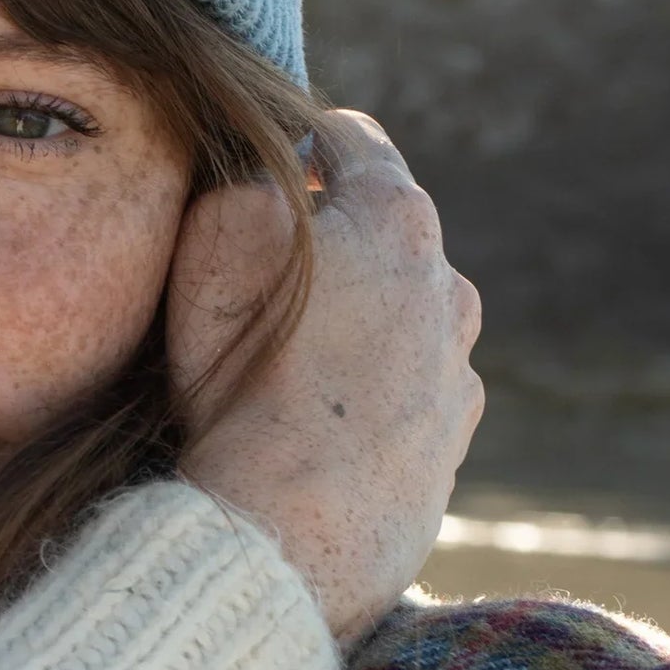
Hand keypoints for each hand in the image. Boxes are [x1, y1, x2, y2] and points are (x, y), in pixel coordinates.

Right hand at [170, 110, 483, 647]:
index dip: (303, 135)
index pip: (354, 138)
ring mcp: (457, 368)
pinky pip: (406, 387)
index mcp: (396, 218)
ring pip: (402, 312)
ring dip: (355, 317)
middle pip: (384, 230)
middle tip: (260, 269)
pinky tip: (313, 422)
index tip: (273, 151)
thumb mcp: (212, 244)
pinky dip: (368, 388)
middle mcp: (448, 286)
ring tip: (284, 362)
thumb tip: (271, 175)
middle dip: (331, 236)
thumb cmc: (241, 383)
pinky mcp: (450, 440)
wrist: (287, 534)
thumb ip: (245, 181)